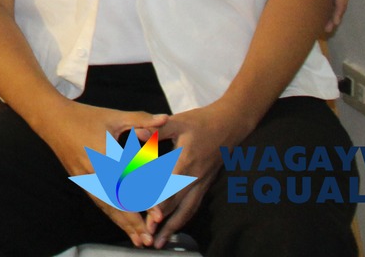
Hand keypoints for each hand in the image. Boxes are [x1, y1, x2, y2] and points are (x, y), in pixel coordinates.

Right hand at [37, 100, 169, 245]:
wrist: (51, 119)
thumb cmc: (84, 116)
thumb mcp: (113, 116)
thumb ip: (141, 119)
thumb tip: (165, 119)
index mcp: (105, 156)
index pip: (128, 183)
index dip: (143, 200)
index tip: (157, 214)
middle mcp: (94, 171)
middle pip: (116, 202)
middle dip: (133, 222)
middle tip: (148, 239)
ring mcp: (85, 178)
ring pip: (106, 206)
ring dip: (122, 223)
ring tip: (138, 239)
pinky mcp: (80, 180)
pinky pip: (98, 200)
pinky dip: (111, 214)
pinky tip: (120, 224)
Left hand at [143, 102, 255, 246]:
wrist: (229, 125)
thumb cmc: (200, 122)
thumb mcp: (178, 121)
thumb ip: (156, 129)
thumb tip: (136, 133)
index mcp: (185, 161)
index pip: (171, 185)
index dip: (160, 199)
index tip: (149, 213)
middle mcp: (195, 177)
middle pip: (177, 203)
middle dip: (162, 220)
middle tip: (147, 234)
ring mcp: (201, 183)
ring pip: (187, 210)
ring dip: (173, 227)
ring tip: (159, 242)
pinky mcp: (204, 185)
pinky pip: (193, 206)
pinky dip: (182, 220)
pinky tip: (173, 230)